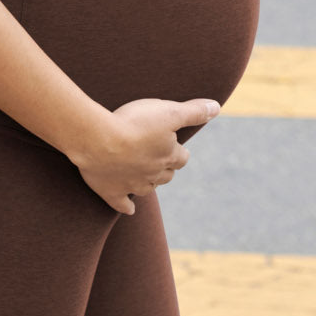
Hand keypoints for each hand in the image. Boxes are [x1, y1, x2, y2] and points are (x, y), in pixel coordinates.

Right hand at [67, 97, 220, 215]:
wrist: (98, 140)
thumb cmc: (134, 122)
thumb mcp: (168, 111)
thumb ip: (193, 112)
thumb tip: (216, 108)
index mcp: (168, 156)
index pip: (182, 158)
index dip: (178, 151)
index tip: (173, 145)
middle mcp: (154, 174)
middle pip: (166, 175)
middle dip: (165, 168)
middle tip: (157, 158)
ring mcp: (133, 186)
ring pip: (147, 189)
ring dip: (148, 183)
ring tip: (143, 175)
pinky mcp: (112, 192)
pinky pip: (122, 205)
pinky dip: (126, 206)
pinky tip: (130, 208)